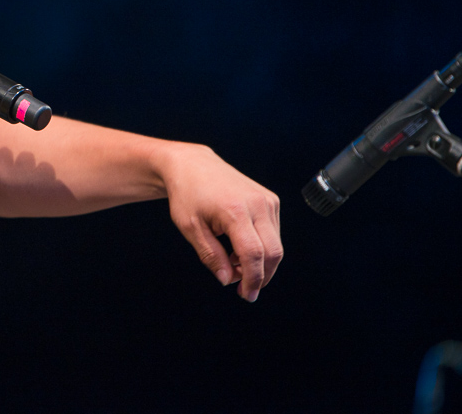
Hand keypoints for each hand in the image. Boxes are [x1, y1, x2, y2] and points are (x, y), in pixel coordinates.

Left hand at [158, 144, 282, 301]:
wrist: (191, 165)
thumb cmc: (187, 195)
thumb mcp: (190, 228)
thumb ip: (211, 256)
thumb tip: (228, 280)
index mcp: (235, 210)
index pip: (254, 254)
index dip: (252, 279)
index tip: (246, 295)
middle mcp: (257, 204)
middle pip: (273, 252)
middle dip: (261, 276)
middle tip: (244, 290)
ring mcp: (267, 200)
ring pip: (275, 244)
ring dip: (260, 262)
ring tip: (233, 263)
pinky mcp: (270, 199)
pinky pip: (273, 232)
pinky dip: (261, 247)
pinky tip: (239, 248)